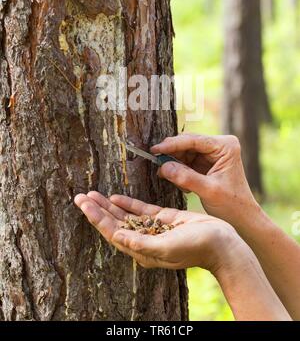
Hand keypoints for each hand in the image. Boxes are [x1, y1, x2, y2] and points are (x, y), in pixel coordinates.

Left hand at [74, 191, 242, 272]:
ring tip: (92, 194)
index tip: (82, 204)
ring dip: (108, 206)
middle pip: (114, 223)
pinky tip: (115, 197)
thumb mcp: (169, 247)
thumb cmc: (197, 248)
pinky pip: (140, 211)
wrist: (222, 243)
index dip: (96, 218)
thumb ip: (143, 243)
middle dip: (96, 210)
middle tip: (80, 196)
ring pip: (124, 216)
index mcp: (142, 250)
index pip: (112, 232)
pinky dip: (127, 204)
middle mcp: (144, 241)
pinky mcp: (163, 219)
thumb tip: (117, 236)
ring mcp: (153, 230)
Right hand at [151, 134, 259, 226]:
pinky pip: (186, 161)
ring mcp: (212, 153)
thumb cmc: (232, 204)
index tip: (155, 150)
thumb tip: (163, 167)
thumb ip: (186, 178)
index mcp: (225, 146)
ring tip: (167, 176)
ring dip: (174, 163)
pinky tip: (179, 182)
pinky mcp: (205, 163)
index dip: (172, 144)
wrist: (242, 217)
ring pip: (184, 152)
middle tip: (155, 162)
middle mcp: (219, 145)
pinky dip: (179, 170)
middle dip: (171, 154)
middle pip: (187, 144)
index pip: (194, 140)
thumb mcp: (208, 191)